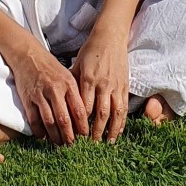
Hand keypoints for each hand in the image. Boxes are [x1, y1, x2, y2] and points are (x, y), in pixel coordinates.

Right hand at [12, 44, 89, 144]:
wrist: (28, 55)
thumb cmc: (50, 66)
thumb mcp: (67, 75)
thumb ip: (75, 93)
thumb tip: (85, 114)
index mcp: (68, 83)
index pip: (79, 109)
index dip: (83, 126)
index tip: (86, 137)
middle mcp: (55, 89)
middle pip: (64, 119)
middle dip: (70, 136)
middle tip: (73, 146)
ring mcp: (40, 95)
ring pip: (49, 122)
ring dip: (55, 137)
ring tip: (60, 144)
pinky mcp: (28, 99)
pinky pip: (34, 120)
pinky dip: (39, 131)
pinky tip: (43, 137)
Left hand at [71, 26, 129, 142]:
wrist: (110, 37)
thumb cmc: (90, 51)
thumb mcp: (76, 65)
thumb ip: (71, 84)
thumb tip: (61, 103)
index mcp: (87, 79)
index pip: (82, 108)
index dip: (79, 124)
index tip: (73, 137)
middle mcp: (102, 84)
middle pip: (99, 114)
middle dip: (94, 133)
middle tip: (88, 148)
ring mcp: (115, 85)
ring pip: (114, 113)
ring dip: (110, 131)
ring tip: (105, 145)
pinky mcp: (124, 85)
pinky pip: (123, 107)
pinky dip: (121, 122)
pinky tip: (117, 133)